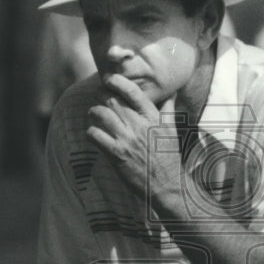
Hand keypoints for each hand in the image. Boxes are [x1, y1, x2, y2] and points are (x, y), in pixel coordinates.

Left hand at [86, 73, 174, 196]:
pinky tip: (93, 133)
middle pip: (112, 100)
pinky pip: (95, 135)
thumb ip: (168, 109)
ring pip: (101, 115)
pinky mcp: (117, 154)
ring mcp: (127, 140)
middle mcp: (139, 125)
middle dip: (101, 96)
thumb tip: (171, 93)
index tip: (108, 78)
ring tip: (93, 114)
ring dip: (93, 112)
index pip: (133, 92)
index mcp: (153, 117)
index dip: (117, 81)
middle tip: (98, 97)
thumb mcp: (172, 130)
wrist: (167, 185)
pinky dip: (91, 132)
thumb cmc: (169, 157)